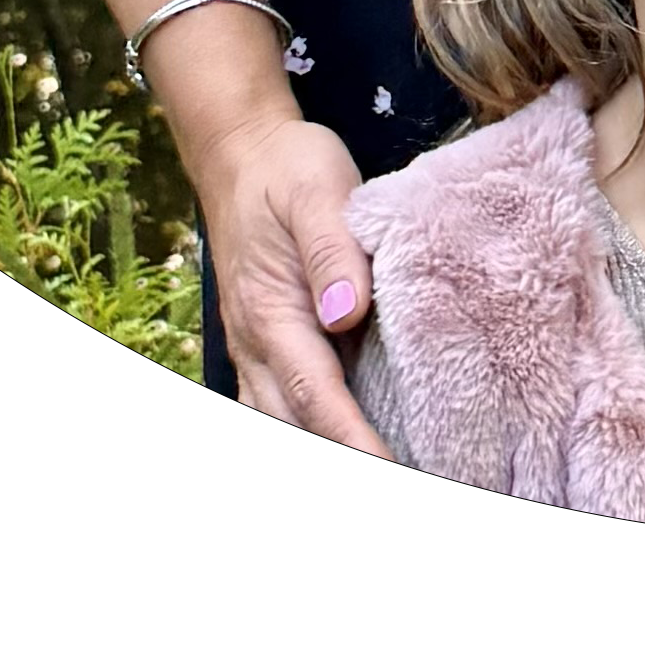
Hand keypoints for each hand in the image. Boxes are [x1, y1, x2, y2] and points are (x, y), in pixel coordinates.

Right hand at [197, 104, 387, 450]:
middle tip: (402, 489)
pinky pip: (280, 408)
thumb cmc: (288, 170)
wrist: (242, 155)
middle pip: (297, 428)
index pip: (318, 396)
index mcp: (272, 313)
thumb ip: (333, 249)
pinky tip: (348, 445)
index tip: (391, 473)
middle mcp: (256, 346)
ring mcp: (255, 352)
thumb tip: (348, 313)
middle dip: (343, 463)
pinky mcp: (264, 348)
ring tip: (383, 475)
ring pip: (284, 426)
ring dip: (324, 454)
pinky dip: (309, 434)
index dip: (354, 441)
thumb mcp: (318, 189)